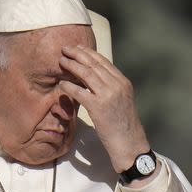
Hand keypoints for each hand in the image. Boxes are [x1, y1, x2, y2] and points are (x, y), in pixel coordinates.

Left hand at [58, 45, 151, 173]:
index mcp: (123, 82)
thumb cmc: (123, 125)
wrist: (130, 143)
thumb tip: (95, 80)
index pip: (104, 62)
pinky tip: (61, 83)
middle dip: (78, 54)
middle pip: (94, 64)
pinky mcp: (99, 107)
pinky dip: (69, 86)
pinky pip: (80, 92)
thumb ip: (111, 88)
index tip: (78, 48)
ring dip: (72, 65)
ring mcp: (108, 95)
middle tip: (65, 49)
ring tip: (61, 61)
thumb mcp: (122, 101)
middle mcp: (117, 85)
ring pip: (87, 74)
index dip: (89, 53)